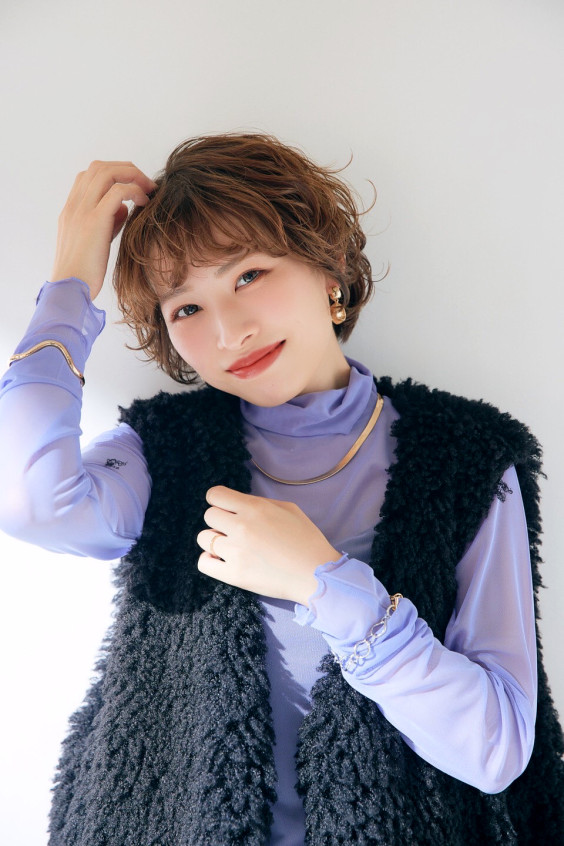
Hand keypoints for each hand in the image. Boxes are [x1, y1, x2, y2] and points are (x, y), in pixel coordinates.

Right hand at [51, 161, 156, 299]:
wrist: (70, 289)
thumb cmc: (84, 272)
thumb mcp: (96, 241)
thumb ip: (109, 221)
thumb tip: (125, 207)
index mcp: (71, 209)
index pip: (89, 175)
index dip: (114, 173)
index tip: (133, 185)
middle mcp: (74, 205)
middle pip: (99, 167)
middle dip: (126, 169)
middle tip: (147, 183)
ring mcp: (82, 210)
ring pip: (107, 172)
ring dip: (132, 175)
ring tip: (149, 189)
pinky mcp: (94, 221)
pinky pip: (117, 191)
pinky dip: (134, 191)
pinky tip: (144, 203)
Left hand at [196, 486, 339, 604]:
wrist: (317, 574)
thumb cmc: (306, 540)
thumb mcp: (289, 509)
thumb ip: (260, 502)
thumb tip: (238, 504)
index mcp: (254, 508)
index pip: (214, 495)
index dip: (219, 500)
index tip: (226, 508)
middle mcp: (241, 527)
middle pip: (209, 516)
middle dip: (219, 521)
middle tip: (234, 530)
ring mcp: (235, 552)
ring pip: (204, 538)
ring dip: (215, 540)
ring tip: (231, 547)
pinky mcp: (234, 574)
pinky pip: (203, 562)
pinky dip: (210, 560)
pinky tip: (223, 560)